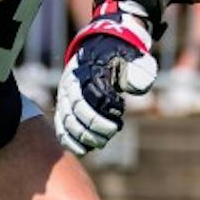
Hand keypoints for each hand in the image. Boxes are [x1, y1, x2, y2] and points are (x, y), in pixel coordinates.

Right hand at [55, 12, 157, 154]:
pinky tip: (83, 150)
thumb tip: (135, 87)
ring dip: (83, 137)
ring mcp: (66, 96)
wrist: (101, 49)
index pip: (92, 94)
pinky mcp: (65, 107)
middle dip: (94, 126)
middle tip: (112, 131)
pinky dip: (69, 140)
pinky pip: (61, 126)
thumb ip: (137, 70)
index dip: (105, 108)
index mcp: (88, 71)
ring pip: (67, 121)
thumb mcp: (132, 58)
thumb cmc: (120, 57)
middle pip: (77, 110)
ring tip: (101, 143)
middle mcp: (72, 84)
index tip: (120, 112)